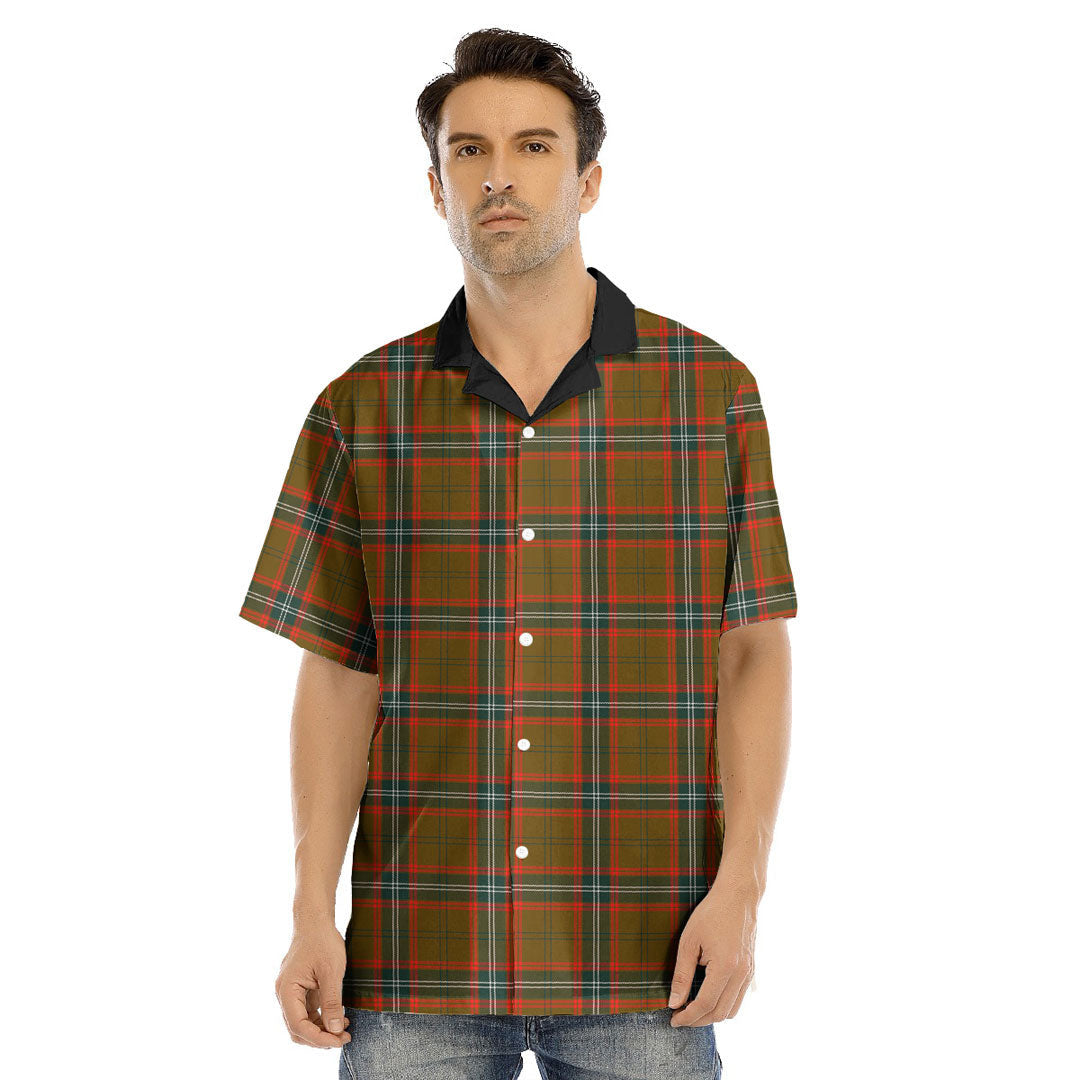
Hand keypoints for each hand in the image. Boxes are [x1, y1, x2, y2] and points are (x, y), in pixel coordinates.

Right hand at [275, 917, 352, 1047]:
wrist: (315, 920)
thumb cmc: (322, 941)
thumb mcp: (332, 972)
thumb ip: (331, 1002)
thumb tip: (334, 1030)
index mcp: (287, 990)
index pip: (298, 1025)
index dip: (318, 1038)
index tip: (338, 1040)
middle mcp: (284, 994)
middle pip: (297, 1029)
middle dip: (319, 1038)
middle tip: (343, 1039)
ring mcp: (291, 992)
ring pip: (302, 1022)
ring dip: (321, 1030)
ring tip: (344, 1031)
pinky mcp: (299, 990)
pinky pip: (307, 1012)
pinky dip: (321, 1019)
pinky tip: (339, 1019)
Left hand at [667, 879, 757, 1026]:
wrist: (738, 896)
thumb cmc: (711, 914)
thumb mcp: (689, 941)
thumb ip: (682, 974)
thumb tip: (674, 1003)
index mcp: (725, 967)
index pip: (705, 1004)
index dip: (688, 1016)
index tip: (673, 1019)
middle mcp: (741, 974)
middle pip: (720, 1012)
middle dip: (698, 1020)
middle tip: (680, 1016)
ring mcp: (749, 973)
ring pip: (732, 1010)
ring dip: (712, 1015)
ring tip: (692, 1009)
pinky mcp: (751, 970)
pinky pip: (739, 998)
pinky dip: (724, 1004)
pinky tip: (709, 996)